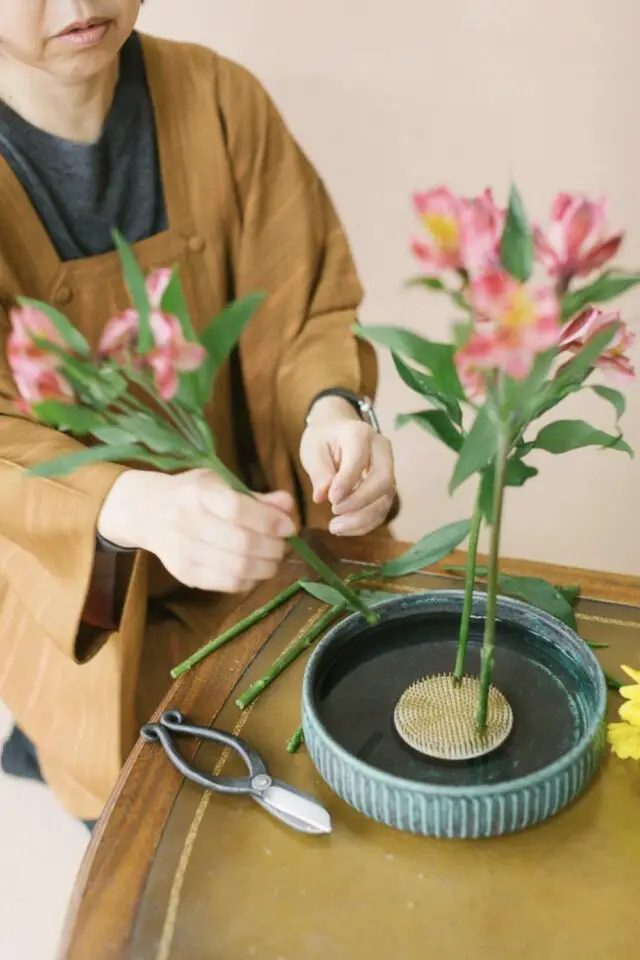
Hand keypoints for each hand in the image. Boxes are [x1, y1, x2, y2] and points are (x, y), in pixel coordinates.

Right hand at [97, 469, 295, 592]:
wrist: (145, 512)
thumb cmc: (190, 493)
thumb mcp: (220, 483)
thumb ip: (255, 497)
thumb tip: (287, 506)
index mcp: (198, 492)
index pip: (238, 510)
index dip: (269, 521)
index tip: (289, 526)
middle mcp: (187, 521)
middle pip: (242, 543)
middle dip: (274, 547)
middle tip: (285, 545)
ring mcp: (183, 551)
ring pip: (237, 568)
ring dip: (266, 567)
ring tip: (273, 559)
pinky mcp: (184, 574)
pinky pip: (226, 584)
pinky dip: (249, 580)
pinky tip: (255, 570)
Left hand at [300, 396, 395, 535]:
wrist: (337, 432)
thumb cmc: (324, 439)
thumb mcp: (313, 449)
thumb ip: (319, 471)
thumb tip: (322, 497)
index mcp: (360, 434)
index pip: (359, 459)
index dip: (346, 482)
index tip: (330, 499)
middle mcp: (381, 450)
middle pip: (383, 480)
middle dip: (360, 502)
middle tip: (334, 512)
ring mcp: (387, 469)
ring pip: (385, 499)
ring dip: (362, 519)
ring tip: (334, 528)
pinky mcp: (385, 487)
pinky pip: (381, 509)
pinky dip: (364, 524)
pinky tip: (344, 528)